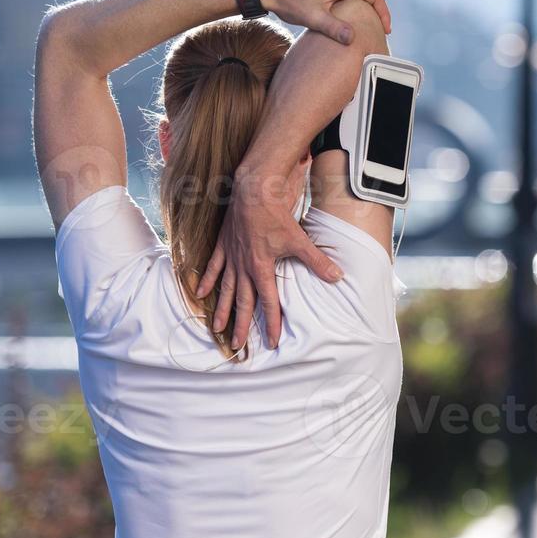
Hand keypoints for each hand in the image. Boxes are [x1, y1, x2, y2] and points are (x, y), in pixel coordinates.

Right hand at [196, 158, 341, 349]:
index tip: (272, 341)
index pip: (268, 302)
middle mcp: (244, 267)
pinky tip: (199, 293)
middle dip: (242, 325)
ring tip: (218, 328)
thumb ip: (317, 261)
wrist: (253, 192)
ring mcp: (231, 257)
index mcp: (262, 269)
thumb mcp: (299, 240)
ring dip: (222, 309)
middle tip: (238, 346)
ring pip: (226, 289)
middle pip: (243, 302)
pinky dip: (207, 280)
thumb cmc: (276, 216)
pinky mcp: (223, 246)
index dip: (271, 323)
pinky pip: (213, 267)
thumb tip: (337, 276)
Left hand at [261, 0, 391, 43]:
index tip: (385, 29)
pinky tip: (344, 21)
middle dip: (375, 13)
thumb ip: (333, 28)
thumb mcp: (312, 17)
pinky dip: (351, 7)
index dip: (384, 12)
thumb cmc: (288, 0)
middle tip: (377, 32)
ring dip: (363, 10)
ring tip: (363, 29)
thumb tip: (352, 39)